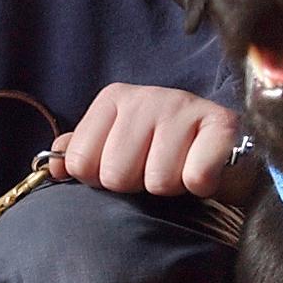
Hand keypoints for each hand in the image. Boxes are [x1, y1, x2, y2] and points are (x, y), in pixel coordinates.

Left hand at [48, 83, 255, 201]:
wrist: (229, 149)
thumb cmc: (166, 150)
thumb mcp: (118, 146)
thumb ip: (82, 153)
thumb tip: (54, 165)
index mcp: (114, 98)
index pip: (81, 162)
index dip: (102, 179)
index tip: (127, 167)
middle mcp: (147, 95)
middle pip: (116, 175)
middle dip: (138, 184)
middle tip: (157, 169)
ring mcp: (184, 106)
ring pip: (157, 180)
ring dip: (172, 187)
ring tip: (182, 168)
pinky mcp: (221, 124)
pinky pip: (195, 178)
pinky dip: (201, 186)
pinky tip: (205, 170)